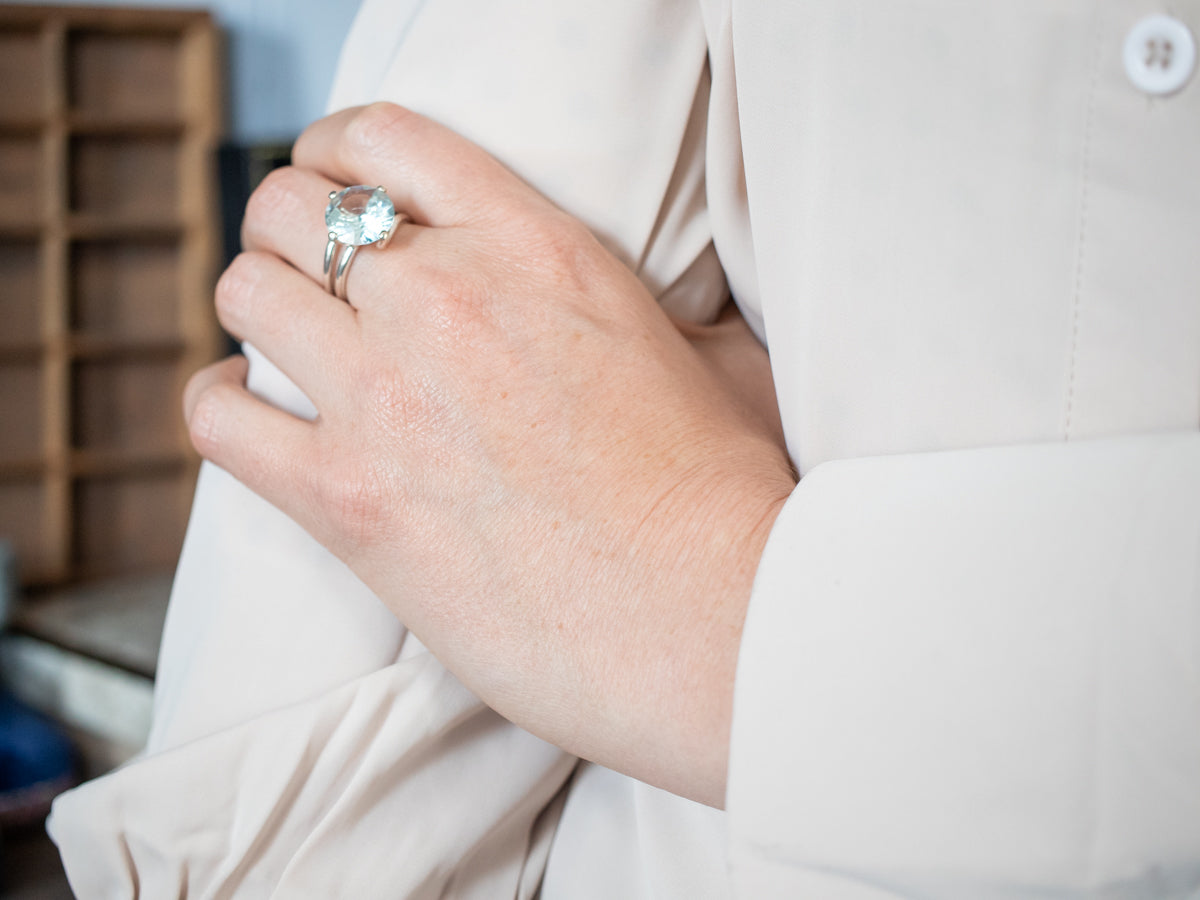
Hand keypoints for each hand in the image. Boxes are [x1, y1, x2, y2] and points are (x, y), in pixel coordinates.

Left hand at [184, 103, 795, 805]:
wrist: (711, 615)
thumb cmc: (724, 494)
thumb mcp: (712, 350)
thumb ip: (654, 304)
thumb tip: (671, 311)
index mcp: (532, 248)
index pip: (386, 138)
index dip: (338, 152)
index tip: (337, 184)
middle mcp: (443, 301)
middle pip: (292, 208)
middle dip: (290, 233)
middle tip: (313, 278)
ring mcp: (386, 396)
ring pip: (246, 291)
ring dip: (258, 312)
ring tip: (287, 348)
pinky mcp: (345, 499)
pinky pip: (217, 417)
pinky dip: (219, 405)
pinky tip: (251, 416)